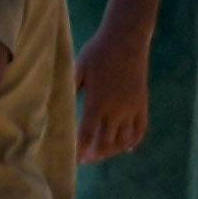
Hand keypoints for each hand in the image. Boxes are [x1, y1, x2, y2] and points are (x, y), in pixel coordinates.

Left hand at [79, 36, 151, 164]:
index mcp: (98, 101)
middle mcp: (117, 109)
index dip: (80, 150)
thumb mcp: (78, 69)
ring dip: (111, 151)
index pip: (87, 135)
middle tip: (84, 160)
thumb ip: (68, 90)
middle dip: (94, 155)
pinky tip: (124, 148)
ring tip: (100, 154)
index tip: (72, 159)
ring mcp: (132, 108)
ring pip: (123, 140)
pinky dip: (133, 142)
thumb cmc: (98, 51)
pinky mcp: (143, 103)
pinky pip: (140, 129)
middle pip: (106, 143)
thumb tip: (55, 108)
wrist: (127, 38)